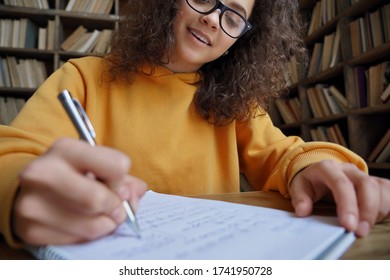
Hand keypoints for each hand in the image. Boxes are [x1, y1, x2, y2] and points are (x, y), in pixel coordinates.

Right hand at [13, 138, 147, 244]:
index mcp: (65, 148)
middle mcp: (42, 173)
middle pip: (99, 199)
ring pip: (93, 225)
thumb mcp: (96, 164)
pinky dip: (89, 234)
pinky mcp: (31, 230)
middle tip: (115, 207)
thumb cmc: (72, 174)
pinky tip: (81, 222)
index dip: (121, 179)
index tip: (113, 182)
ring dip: (107, 224)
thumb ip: (124, 178)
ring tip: (100, 215)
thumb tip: (137, 193)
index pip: (118, 166)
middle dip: (116, 207)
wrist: (29, 189)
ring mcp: (33, 204)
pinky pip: (79, 240)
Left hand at [289, 159, 389, 236]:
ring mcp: (363, 175)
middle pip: (366, 185)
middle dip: (366, 210)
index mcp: (328, 168)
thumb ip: (300, 198)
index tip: (348, 225)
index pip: (341, 183)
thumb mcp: (299, 187)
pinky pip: (385, 194)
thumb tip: (303, 211)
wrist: (320, 173)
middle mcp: (348, 169)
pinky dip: (381, 210)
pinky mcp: (374, 183)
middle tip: (359, 231)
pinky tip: (370, 222)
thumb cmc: (311, 182)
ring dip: (374, 212)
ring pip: (378, 190)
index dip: (347, 204)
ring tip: (363, 230)